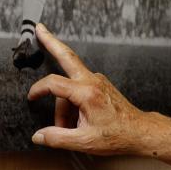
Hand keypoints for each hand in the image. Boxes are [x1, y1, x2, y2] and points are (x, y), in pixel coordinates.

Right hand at [28, 24, 145, 154]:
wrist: (140, 131)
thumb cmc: (117, 135)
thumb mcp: (84, 141)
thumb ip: (57, 138)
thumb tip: (38, 136)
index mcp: (87, 93)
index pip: (54, 83)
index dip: (38, 89)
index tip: (31, 97)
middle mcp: (92, 81)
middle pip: (67, 56)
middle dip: (51, 42)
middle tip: (39, 28)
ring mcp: (98, 81)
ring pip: (70, 84)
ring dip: (63, 103)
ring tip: (67, 127)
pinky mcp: (100, 85)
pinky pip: (79, 88)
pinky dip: (72, 102)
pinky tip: (75, 120)